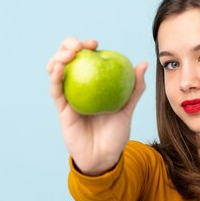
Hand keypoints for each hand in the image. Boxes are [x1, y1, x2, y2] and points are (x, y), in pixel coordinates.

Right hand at [45, 36, 146, 173]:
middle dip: (69, 45)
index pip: (86, 59)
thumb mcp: (127, 109)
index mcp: (93, 84)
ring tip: (69, 52)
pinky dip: (56, 77)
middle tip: (80, 45)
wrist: (105, 157)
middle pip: (67, 60)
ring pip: (56, 71)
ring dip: (58, 57)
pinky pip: (56, 91)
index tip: (95, 43)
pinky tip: (60, 67)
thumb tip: (143, 64)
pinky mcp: (61, 110)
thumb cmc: (116, 134)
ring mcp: (68, 97)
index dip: (86, 46)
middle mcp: (78, 88)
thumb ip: (134, 88)